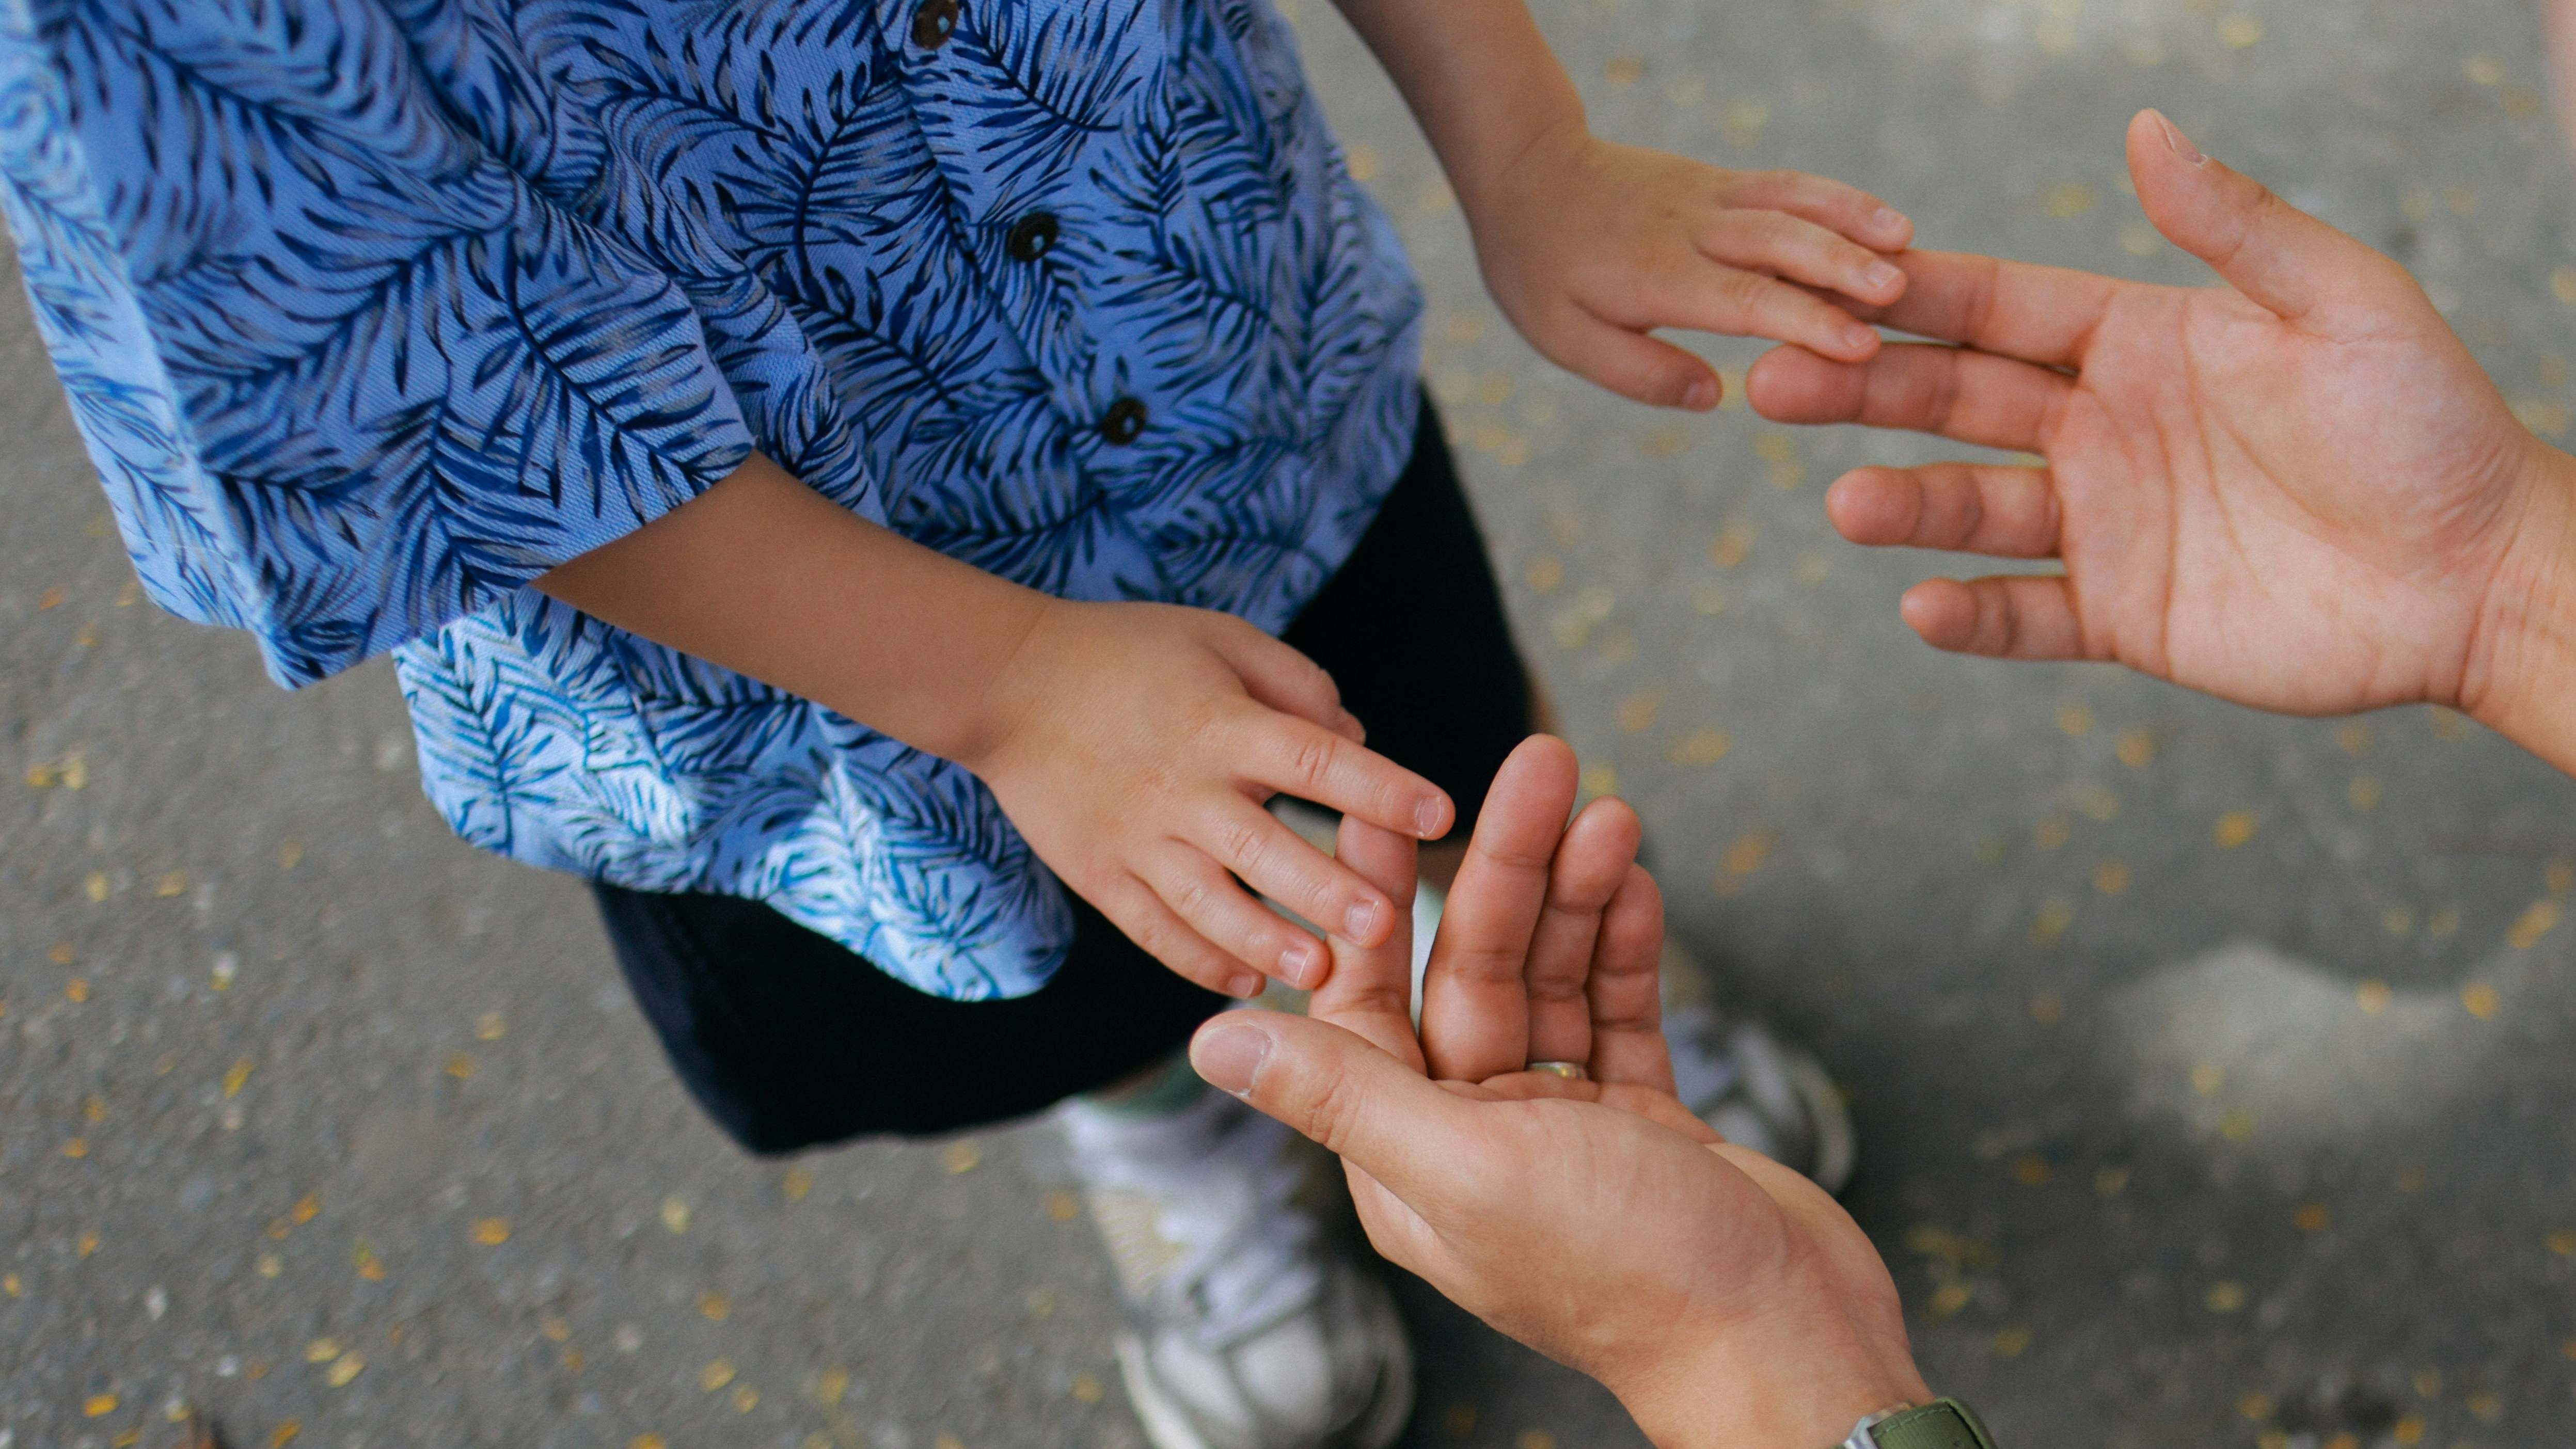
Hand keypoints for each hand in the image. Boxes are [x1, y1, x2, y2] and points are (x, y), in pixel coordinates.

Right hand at [964, 598, 1453, 997]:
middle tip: (1382, 927)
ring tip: (1317, 975)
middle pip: (1262, 847)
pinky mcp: (1101, 875)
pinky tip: (1245, 982)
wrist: (1009, 686)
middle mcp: (1183, 788)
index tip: (1440, 812)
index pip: (1313, 758)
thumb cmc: (1130, 654)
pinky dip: (1198, 960)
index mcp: (1222, 725)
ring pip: (1207, 904)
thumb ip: (1296, 684)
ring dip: (1264, 942)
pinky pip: (1153, 931)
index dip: (1378, 787)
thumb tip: (1358, 737)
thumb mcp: (1220, 638)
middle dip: (1322, 890)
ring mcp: (1137, 839)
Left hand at [1188, 737, 1925, 1448]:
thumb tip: (1207, 1044)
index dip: (1373, 894)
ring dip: (1577, 893)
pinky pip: (1619, 1015)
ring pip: (1553, 982)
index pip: (1368, 998)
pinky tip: (1635, 881)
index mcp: (1408, 1158)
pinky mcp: (1642, 1126)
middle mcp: (1473, 1139)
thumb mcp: (1465, 1168)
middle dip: (1508, 867)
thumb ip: (1343, 1094)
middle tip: (1544, 763)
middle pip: (1473, 972)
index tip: (1379, 800)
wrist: (1784, 1341)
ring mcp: (1563, 1131)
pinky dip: (1626, 949)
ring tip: (1610, 808)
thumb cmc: (1626, 1271)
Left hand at [1464, 126, 1914, 408]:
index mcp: (1656, 275)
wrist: (1526, 171)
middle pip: (1779, 242)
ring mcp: (1709, 196)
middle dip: (1843, 266)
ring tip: (1907, 244)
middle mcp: (1691, 228)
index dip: (1804, 321)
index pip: (1742, 300)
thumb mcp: (1563, 337)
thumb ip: (1638, 371)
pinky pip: (1785, 185)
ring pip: (1791, 202)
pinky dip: (1836, 197)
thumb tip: (1714, 398)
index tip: (1859, 347)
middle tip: (1902, 293)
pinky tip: (1881, 218)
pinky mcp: (1720, 180)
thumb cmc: (1541, 268)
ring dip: (1851, 220)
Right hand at [1749, 109, 2575, 731]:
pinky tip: (1921, 605)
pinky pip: (2023, 617)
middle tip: (1775, 380)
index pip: (2001, 311)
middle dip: (1864, 391)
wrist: (2478, 571)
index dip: (1920, 298)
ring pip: (1972, 512)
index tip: (1839, 284)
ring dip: (1904, 506)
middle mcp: (2103, 429)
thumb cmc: (2427, 421)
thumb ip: (2233, 225)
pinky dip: (1969, 617)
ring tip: (1848, 502)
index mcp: (2140, 344)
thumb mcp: (2337, 302)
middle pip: (1955, 402)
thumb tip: (2146, 130)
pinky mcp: (2122, 615)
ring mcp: (2105, 525)